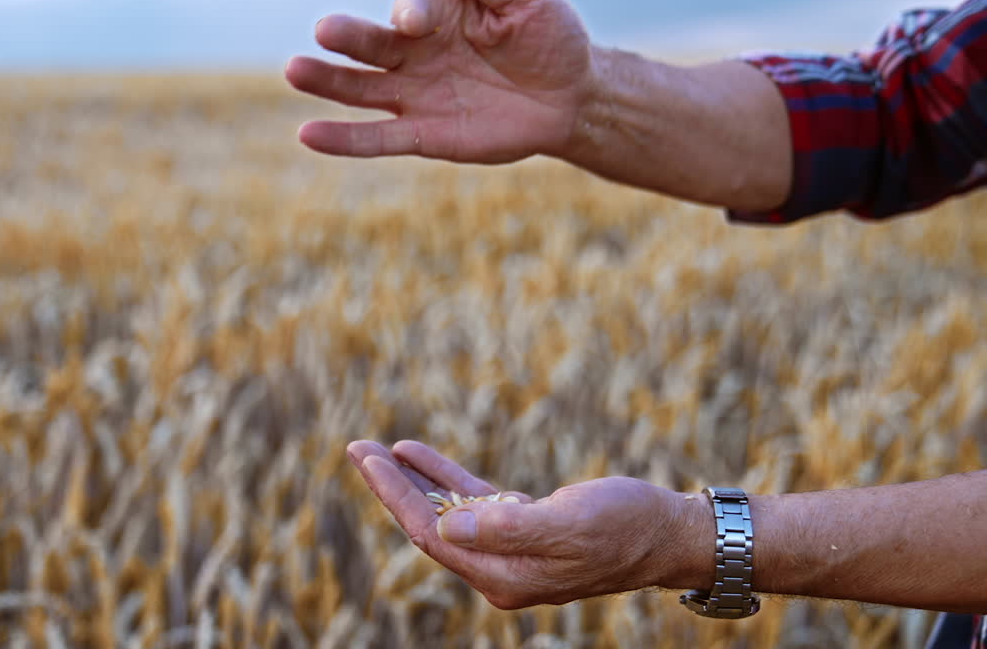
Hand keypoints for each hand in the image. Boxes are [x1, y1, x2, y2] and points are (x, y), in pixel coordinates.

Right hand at [286, 0, 593, 163]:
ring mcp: (417, 95)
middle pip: (372, 45)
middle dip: (348, 37)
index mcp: (437, 12)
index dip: (413, 11)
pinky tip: (308, 136)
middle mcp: (416, 53)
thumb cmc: (546, 33)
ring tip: (295, 71)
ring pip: (362, 90)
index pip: (414, 8)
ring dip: (328, 81)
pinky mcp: (425, 135)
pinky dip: (344, 140)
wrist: (571, 95)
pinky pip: (379, 138)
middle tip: (323, 30)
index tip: (415, 19)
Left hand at [346, 440, 701, 608]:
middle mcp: (498, 568)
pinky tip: (415, 453)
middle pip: (427, 524)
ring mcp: (508, 548)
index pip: (430, 536)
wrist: (669, 531)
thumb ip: (505, 528)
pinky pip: (469, 499)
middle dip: (390, 486)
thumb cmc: (626, 526)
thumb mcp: (568, 524)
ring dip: (412, 479)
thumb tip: (443, 528)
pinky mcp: (521, 525)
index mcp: (503, 576)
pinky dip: (443, 476)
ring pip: (444, 510)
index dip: (394, 497)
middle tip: (355, 448)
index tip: (366, 460)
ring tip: (376, 449)